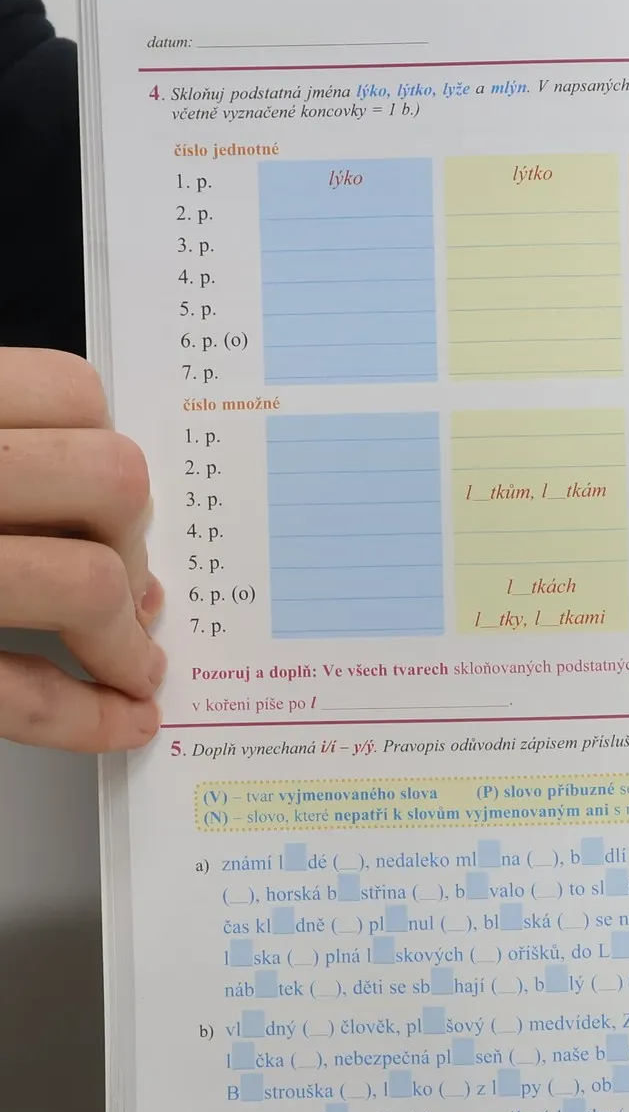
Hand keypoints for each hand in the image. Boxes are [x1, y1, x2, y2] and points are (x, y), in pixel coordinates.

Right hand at [0, 348, 164, 749]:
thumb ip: (7, 452)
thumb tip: (119, 506)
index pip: (74, 392)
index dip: (106, 447)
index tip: (113, 498)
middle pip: (110, 480)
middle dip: (133, 539)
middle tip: (122, 581)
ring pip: (87, 580)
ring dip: (122, 636)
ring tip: (127, 660)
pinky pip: (17, 691)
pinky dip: (83, 716)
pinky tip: (119, 719)